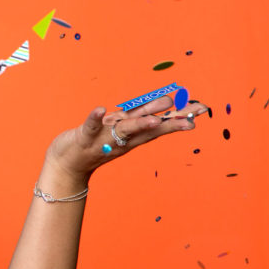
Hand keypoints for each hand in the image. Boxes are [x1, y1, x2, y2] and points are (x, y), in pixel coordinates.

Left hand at [45, 95, 208, 182]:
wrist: (68, 165)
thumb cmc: (97, 143)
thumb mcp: (123, 129)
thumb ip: (143, 116)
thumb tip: (168, 103)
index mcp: (133, 135)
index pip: (160, 125)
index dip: (180, 117)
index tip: (201, 110)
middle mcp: (122, 137)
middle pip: (149, 129)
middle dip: (169, 124)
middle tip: (191, 119)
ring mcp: (104, 138)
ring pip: (125, 129)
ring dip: (139, 124)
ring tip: (154, 119)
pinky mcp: (84, 137)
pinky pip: (90, 126)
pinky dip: (95, 118)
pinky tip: (100, 108)